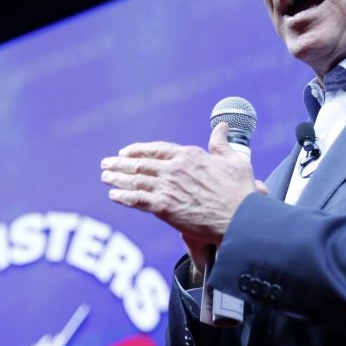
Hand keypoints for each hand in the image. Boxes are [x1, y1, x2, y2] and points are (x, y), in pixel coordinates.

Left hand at [100, 122, 262, 245]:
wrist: (239, 218)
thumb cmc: (240, 192)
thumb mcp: (235, 161)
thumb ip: (222, 144)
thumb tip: (222, 127)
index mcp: (189, 156)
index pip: (157, 150)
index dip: (139, 150)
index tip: (126, 152)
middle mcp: (175, 169)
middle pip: (141, 164)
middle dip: (121, 164)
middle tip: (107, 164)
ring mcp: (168, 188)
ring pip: (136, 180)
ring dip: (118, 178)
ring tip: (105, 176)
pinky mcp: (164, 208)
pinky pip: (138, 200)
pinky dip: (124, 197)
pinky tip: (113, 195)